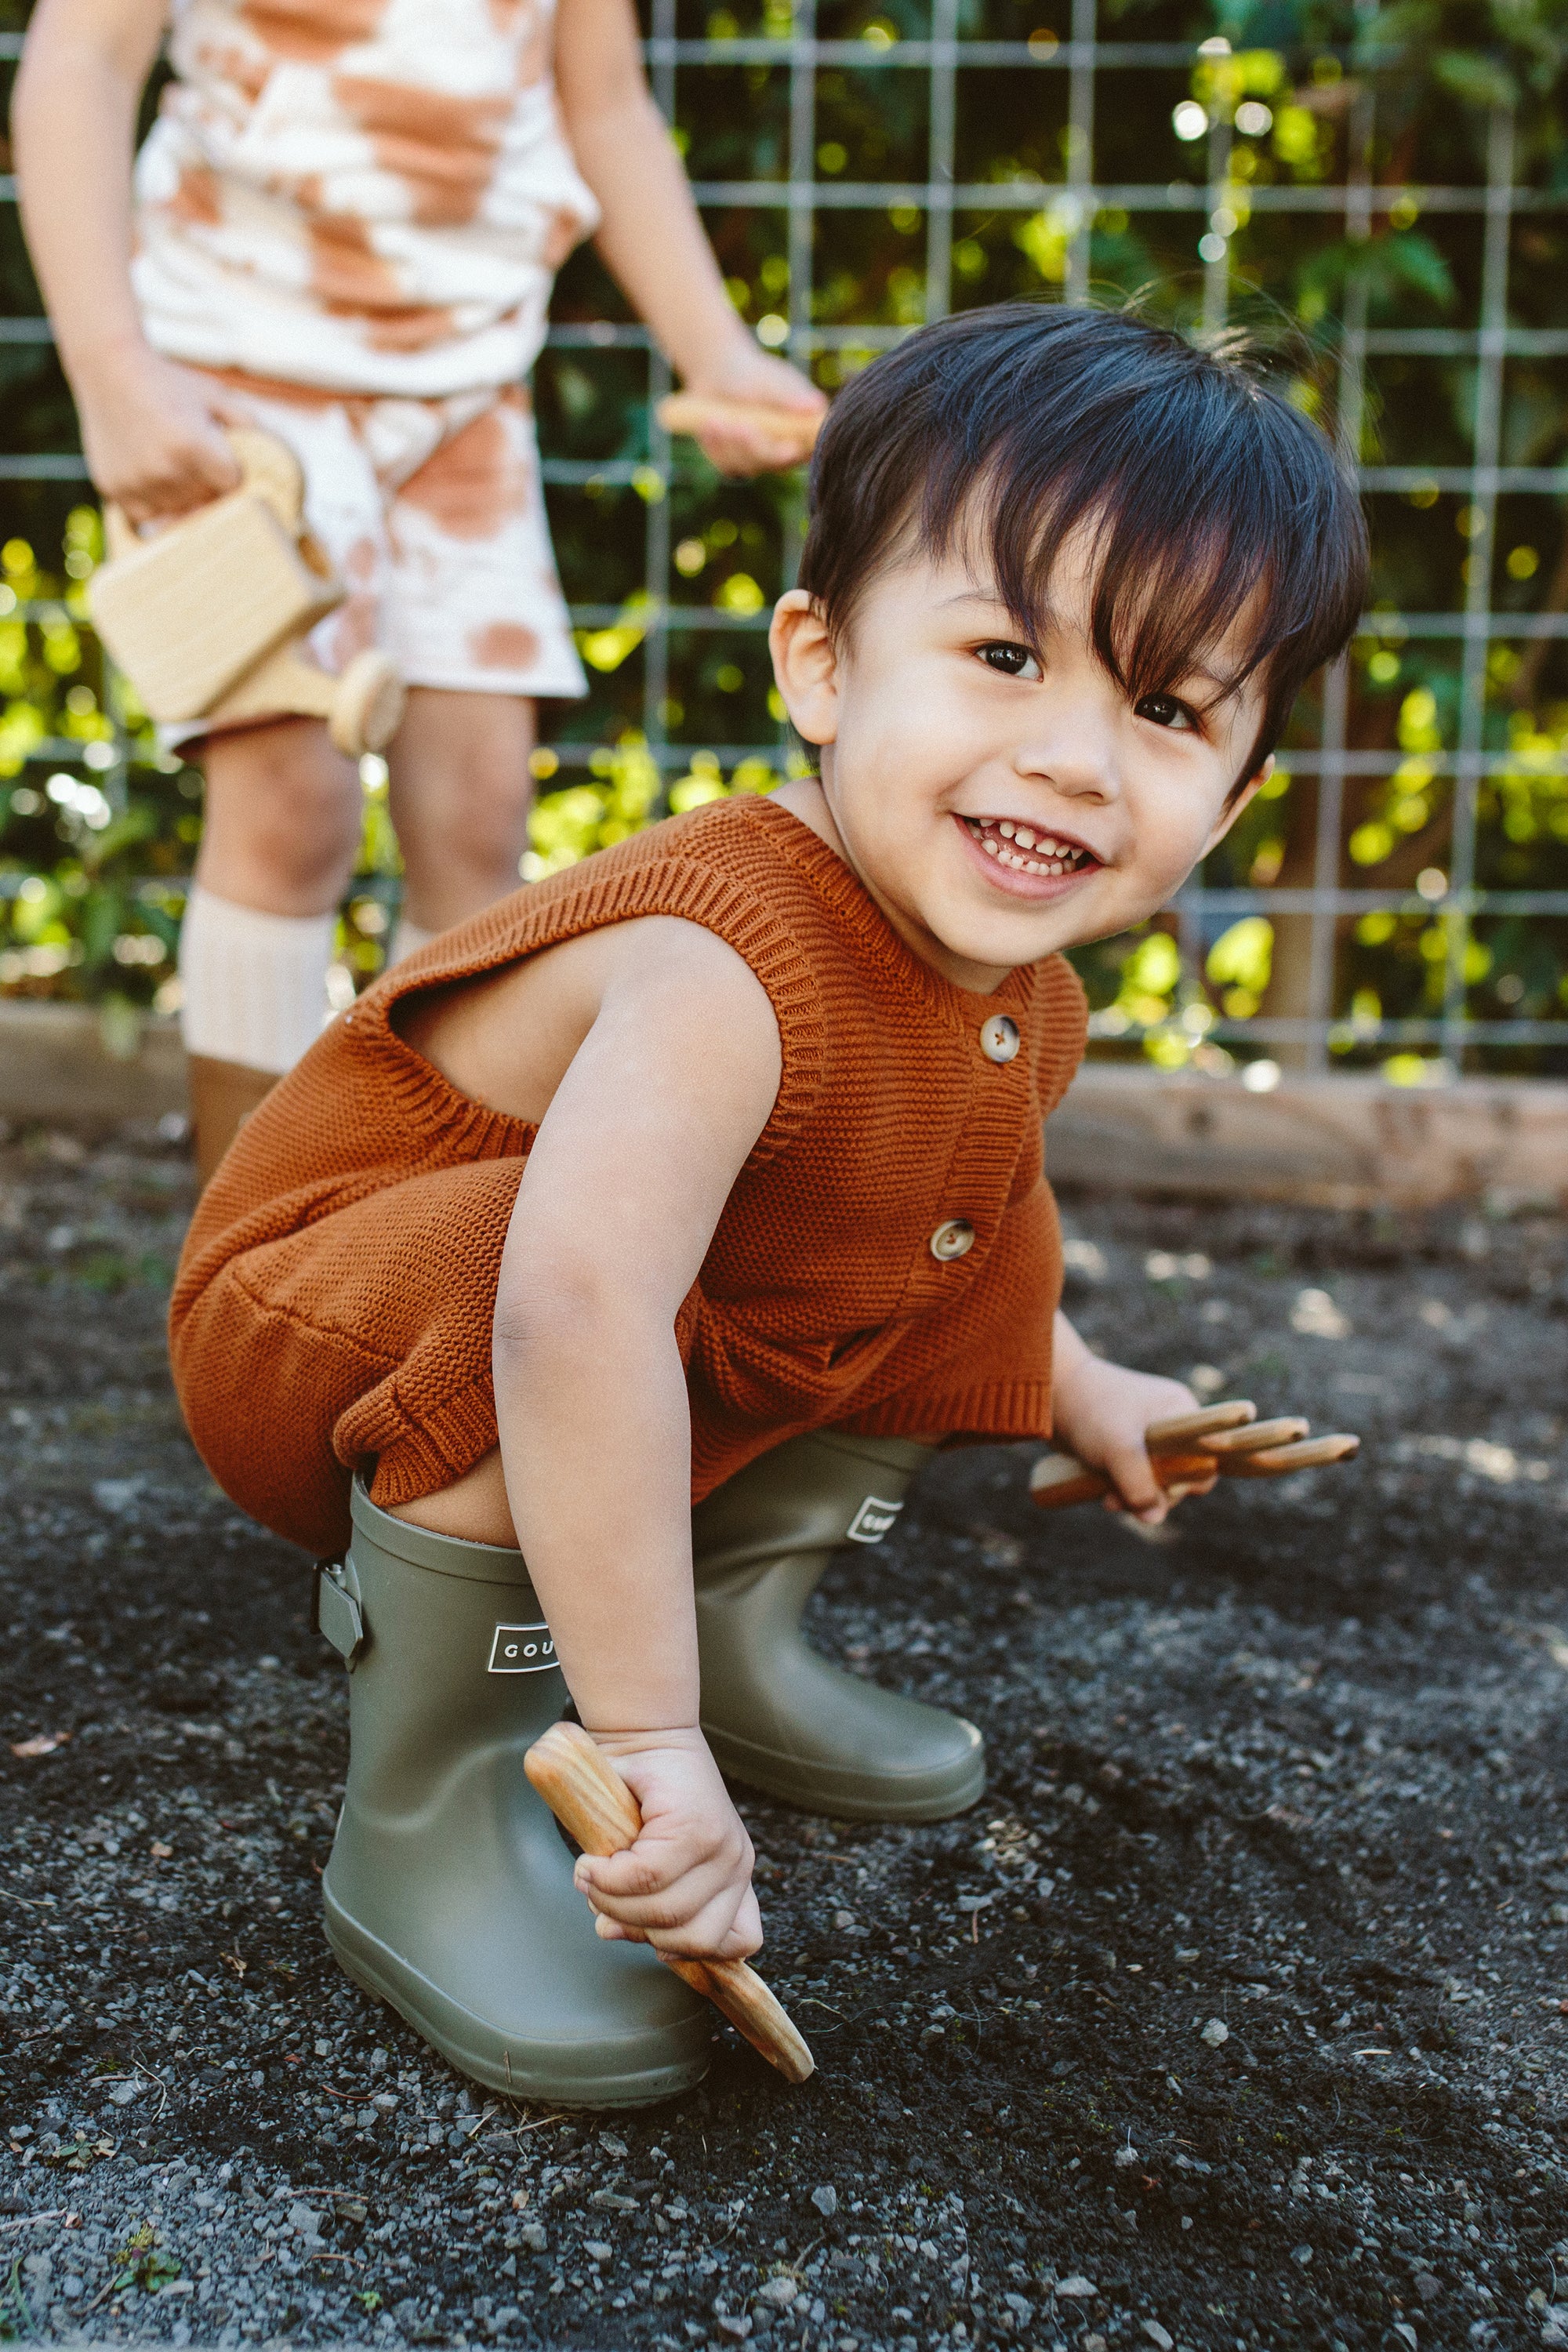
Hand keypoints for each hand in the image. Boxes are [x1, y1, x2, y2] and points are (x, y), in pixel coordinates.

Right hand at [72, 342, 245, 524]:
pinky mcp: (115, 489)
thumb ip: (249, 427)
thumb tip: (279, 463)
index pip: (233, 486)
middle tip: (197, 460)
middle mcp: (165, 468)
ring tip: (173, 463)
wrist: (109, 368)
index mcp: (193, 445)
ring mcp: (138, 482)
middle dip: (210, 487)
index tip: (226, 461)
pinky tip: (154, 476)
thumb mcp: (215, 396)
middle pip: (208, 503)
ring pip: (179, 512)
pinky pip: (148, 516)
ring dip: (183, 497)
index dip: (232, 475)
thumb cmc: (169, 382)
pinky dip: (156, 503)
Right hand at [570, 1726, 761, 1960]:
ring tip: (594, 1877)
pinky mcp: (694, 1827)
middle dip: (634, 1928)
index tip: (652, 1940)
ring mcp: (722, 1847)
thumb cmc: (644, 1796)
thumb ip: (645, 1902)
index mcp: (735, 1879)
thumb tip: (610, 1931)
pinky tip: (592, 1863)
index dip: (691, 1952)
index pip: (741, 1940)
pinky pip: (646, 1877)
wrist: (646, 1733)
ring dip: (615, 1902)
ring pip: (665, 1912)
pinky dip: (609, 1878)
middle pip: (688, 1937)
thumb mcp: (655, 1858)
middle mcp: (738, 1866)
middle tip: (603, 1898)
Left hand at [678, 337, 825, 475]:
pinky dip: (716, 446)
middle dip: (756, 447)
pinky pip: (726, 465)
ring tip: (715, 419)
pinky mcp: (734, 463)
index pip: (807, 451)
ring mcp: (758, 460)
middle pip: (775, 464)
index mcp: (802, 432)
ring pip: (748, 466)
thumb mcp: (774, 381)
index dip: (799, 452)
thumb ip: (792, 396)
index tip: (788, 446)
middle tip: (739, 425)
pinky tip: (709, 425)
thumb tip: (816, 405)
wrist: (721, 373)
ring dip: (731, 445)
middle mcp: (784, 452)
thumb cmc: (755, 373)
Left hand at [1051, 1347, 1216, 1526]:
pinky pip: (1136, 1478)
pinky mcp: (1126, 1448)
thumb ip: (1140, 1486)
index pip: (1207, 1456)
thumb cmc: (1091, 1410)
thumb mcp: (1119, 1449)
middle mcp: (1170, 1423)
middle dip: (1156, 1494)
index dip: (1190, 1479)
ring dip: (1136, 1497)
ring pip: (1156, 1481)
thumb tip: (1153, 1517)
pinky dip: (1124, 1490)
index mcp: (1181, 1411)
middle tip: (1130, 1501)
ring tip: (1110, 1501)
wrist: (1050, 1392)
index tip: (1164, 1489)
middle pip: (1182, 1475)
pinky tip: (1106, 1495)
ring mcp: (1148, 1436)